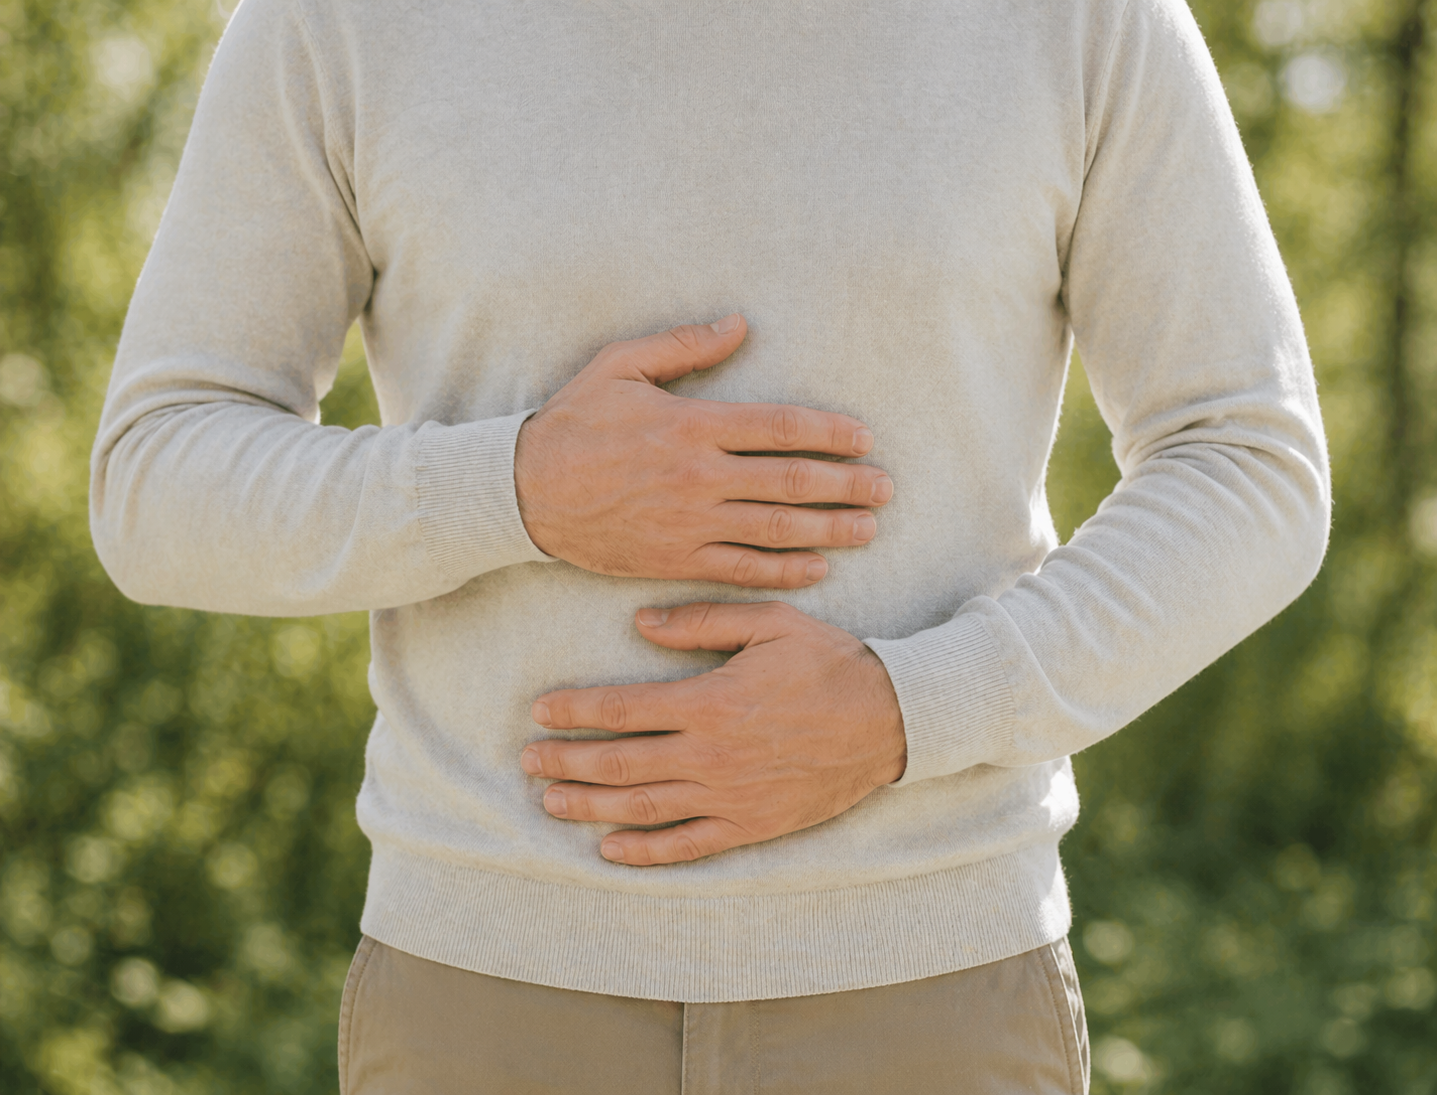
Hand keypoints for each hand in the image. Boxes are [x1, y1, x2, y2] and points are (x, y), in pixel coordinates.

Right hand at [513, 315, 893, 587]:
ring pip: (776, 530)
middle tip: (885, 489)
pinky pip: (742, 570)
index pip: (781, 428)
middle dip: (846, 486)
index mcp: (692, 424)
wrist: (523, 493)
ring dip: (829, 530)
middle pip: (791, 482)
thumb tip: (738, 325)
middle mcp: (699, 477)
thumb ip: (683, 346)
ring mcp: (689, 523)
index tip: (864, 440)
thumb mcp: (619, 366)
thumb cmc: (572, 423)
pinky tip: (817, 568)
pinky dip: (783, 571)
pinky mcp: (675, 560)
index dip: (831, 434)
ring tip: (868, 530)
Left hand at [520, 601, 906, 863]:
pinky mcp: (751, 825)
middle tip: (528, 760)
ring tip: (550, 801)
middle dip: (567, 761)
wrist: (892, 718)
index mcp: (710, 700)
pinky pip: (688, 845)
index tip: (541, 711)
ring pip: (643, 807)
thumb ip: (701, 621)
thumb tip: (640, 623)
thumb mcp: (769, 622)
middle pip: (621, 762)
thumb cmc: (829, 662)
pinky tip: (609, 848)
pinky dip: (645, 851)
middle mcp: (711, 754)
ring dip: (590, 805)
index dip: (575, 712)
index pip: (623, 709)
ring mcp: (730, 796)